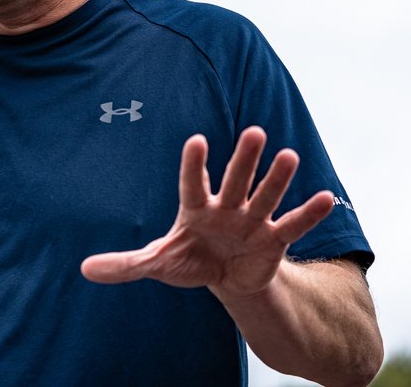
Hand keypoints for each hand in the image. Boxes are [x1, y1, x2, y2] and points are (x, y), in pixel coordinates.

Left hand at [81, 126, 334, 299]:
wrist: (224, 277)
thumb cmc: (188, 258)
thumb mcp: (157, 263)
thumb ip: (125, 264)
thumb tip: (85, 269)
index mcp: (195, 208)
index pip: (193, 182)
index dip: (194, 164)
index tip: (195, 141)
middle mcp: (226, 207)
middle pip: (236, 180)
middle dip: (244, 159)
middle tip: (254, 132)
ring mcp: (252, 221)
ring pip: (265, 196)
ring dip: (277, 179)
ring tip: (289, 156)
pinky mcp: (273, 240)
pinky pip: (292, 225)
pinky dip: (308, 214)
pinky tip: (326, 197)